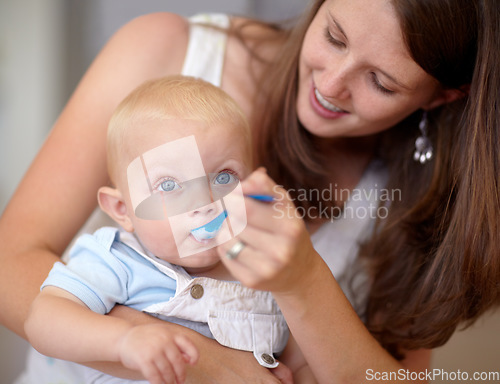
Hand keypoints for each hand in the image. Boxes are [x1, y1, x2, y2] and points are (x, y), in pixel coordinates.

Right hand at [118, 323, 198, 383]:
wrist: (123, 338)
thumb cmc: (146, 338)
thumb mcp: (162, 335)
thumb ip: (176, 345)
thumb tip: (189, 359)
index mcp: (170, 333)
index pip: (188, 344)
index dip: (194, 355)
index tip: (193, 364)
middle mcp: (164, 340)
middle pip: (178, 362)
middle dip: (180, 374)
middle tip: (180, 381)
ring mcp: (154, 350)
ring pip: (167, 371)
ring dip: (170, 381)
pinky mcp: (144, 360)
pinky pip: (155, 376)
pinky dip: (159, 383)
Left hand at [218, 168, 317, 292]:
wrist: (300, 272)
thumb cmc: (287, 230)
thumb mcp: (283, 204)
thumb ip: (263, 186)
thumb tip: (241, 182)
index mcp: (290, 226)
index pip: (248, 207)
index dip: (232, 197)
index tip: (230, 193)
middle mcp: (280, 249)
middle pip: (235, 222)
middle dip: (229, 212)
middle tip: (231, 209)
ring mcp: (266, 268)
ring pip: (226, 238)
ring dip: (226, 228)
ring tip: (237, 227)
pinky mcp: (251, 281)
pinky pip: (225, 255)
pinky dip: (225, 245)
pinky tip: (237, 244)